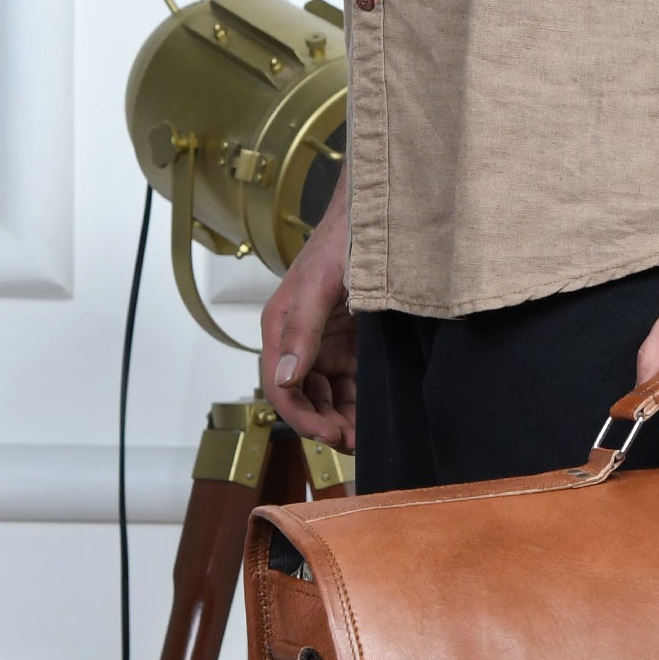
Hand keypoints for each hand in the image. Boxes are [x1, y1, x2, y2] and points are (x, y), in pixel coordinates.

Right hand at [260, 177, 356, 452]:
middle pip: (305, 399)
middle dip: (325, 424)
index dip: (303, 418)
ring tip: (364, 436)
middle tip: (353, 442)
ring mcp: (327, 346)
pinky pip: (350, 385)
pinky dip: (358, 404)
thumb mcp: (318, 285)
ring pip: (328, 397)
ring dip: (342, 419)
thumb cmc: (342, 239)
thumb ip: (301, 331)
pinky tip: (372, 417)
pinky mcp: (351, 346)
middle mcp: (301, 342)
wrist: (377, 216)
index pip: (281, 388)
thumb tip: (286, 378)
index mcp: (282, 329)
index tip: (329, 435)